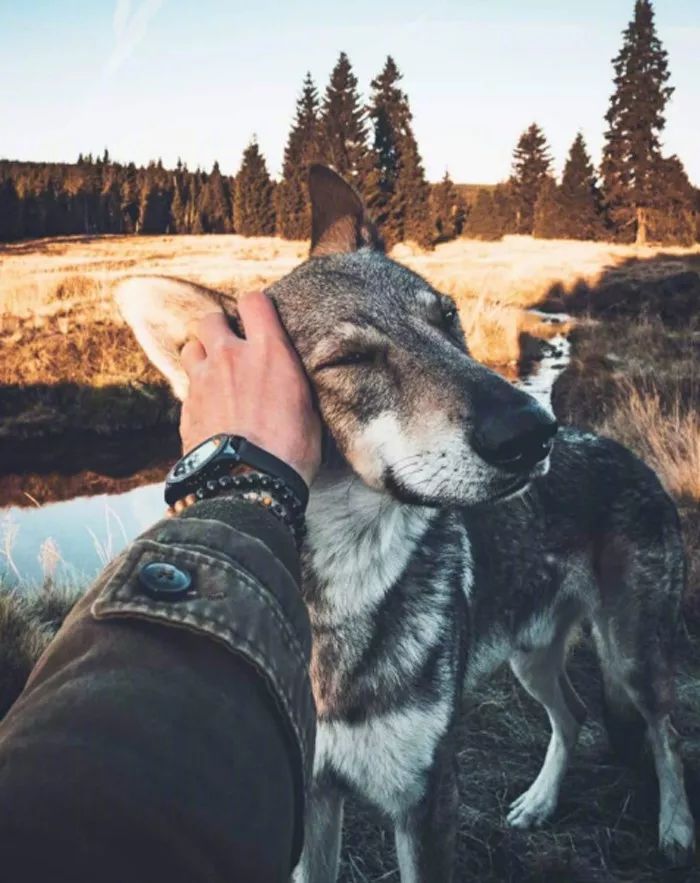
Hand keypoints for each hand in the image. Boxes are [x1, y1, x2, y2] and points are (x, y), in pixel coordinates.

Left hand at [179, 291, 321, 486]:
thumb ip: (291, 381)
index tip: (259, 319)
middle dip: (220, 329)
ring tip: (216, 374)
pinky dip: (197, 391)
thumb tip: (290, 379)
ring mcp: (203, 381)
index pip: (253, 302)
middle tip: (233, 348)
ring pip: (191, 348)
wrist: (249, 484)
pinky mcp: (186, 407)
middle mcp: (230, 357)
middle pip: (211, 319)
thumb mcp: (308, 410)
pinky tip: (210, 408)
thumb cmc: (290, 451)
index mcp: (268, 352)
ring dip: (202, 356)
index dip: (255, 308)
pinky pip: (187, 386)